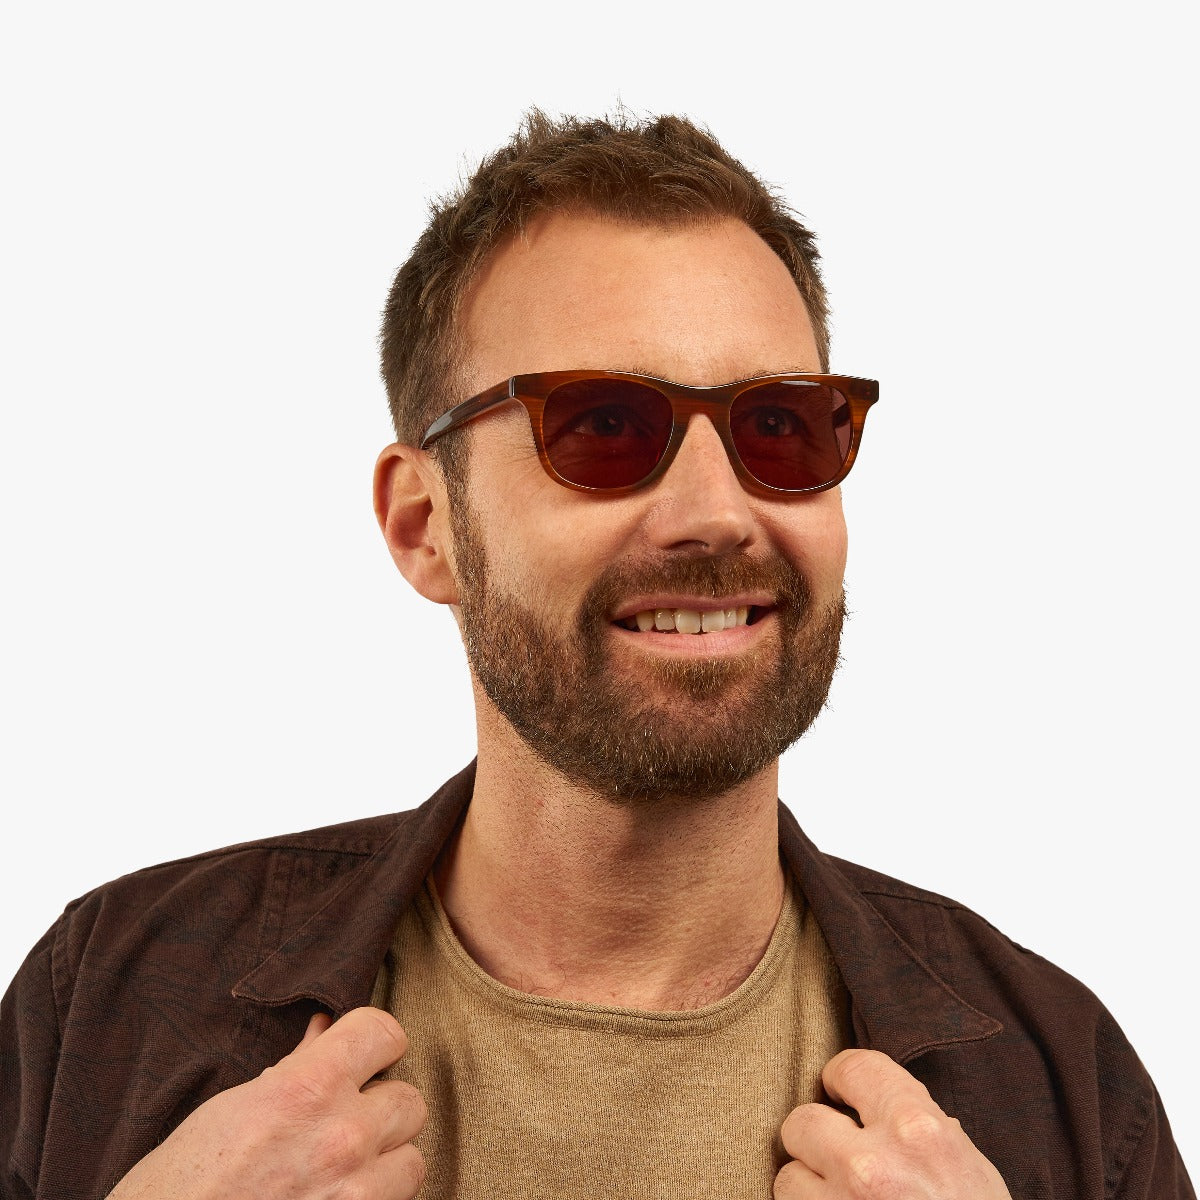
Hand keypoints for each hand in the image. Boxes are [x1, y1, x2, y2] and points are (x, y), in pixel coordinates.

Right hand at [108, 1006, 425, 1199]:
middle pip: (408, 1100)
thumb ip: (293, 1071)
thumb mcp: (228, 1111)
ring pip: (412, 1160)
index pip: (384, 1032)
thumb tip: (325, 1032)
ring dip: (384, 1164)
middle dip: (379, 1110)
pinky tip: (335, 1199)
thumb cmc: (174, 1188)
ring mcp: (355, 1194)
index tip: (361, 1056)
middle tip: (342, 1125)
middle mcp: (342, 1137)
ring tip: (342, 1172)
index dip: (374, 1042)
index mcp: (306, 1089)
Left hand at [775, 1048, 1010, 1197]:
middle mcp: (872, 1164)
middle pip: (802, 1122)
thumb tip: (886, 1104)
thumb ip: (927, 1130)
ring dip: (808, 1192)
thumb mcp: (972, 1171)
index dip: (842, 1078)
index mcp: (918, 1130)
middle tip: (837, 1157)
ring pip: (788, 1178)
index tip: (841, 1091)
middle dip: (817, 1140)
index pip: (854, 1068)